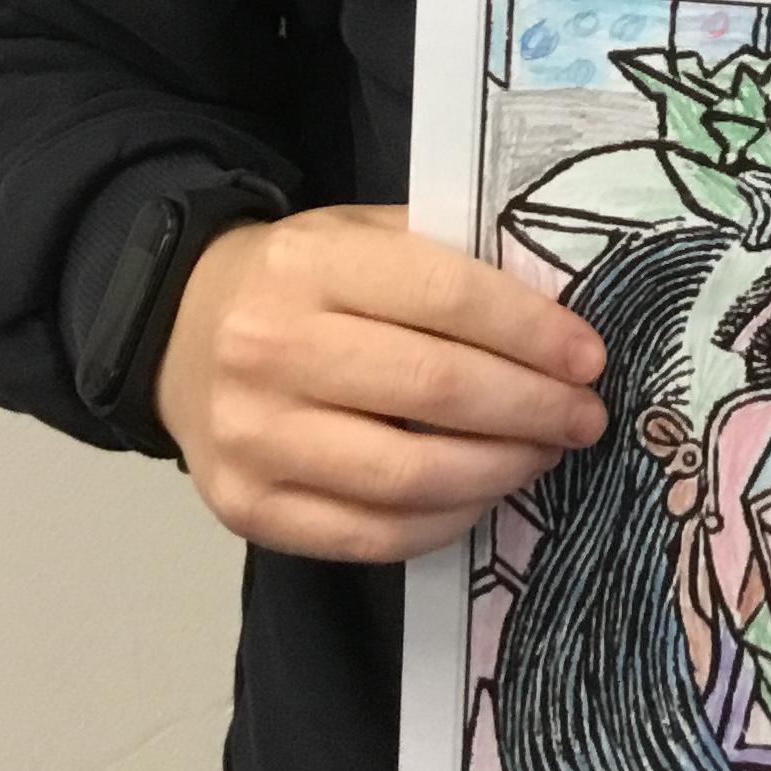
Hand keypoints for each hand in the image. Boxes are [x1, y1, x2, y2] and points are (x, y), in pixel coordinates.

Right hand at [153, 203, 606, 563]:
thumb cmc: (301, 280)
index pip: (447, 297)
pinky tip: (481, 495)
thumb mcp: (362, 234)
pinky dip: (444, 523)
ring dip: (499, 471)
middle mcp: (271, 349)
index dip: (532, 333)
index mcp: (311, 264)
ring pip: (409, 476)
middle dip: (532, 409)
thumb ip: (447, 262)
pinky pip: (371, 536)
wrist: (180, 329)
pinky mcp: (247, 508)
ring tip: (541, 455)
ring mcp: (253, 437)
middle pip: (436, 390)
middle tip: (584, 417)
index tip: (589, 358)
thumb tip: (556, 323)